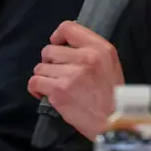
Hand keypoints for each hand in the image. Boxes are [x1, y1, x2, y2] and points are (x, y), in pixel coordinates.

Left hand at [28, 21, 123, 140]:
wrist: (115, 122)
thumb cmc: (113, 94)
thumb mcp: (110, 63)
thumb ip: (91, 50)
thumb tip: (65, 42)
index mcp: (99, 48)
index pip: (68, 28)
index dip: (57, 37)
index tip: (58, 46)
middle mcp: (85, 57)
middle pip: (49, 50)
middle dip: (50, 62)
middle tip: (60, 74)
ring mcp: (70, 75)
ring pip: (40, 68)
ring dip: (45, 77)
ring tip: (56, 86)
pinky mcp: (59, 91)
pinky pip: (35, 82)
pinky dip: (36, 88)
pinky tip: (44, 93)